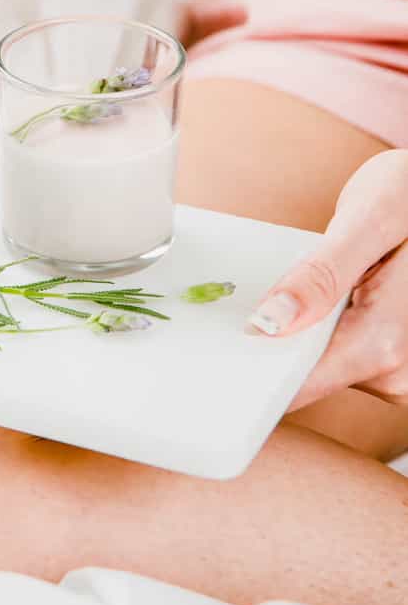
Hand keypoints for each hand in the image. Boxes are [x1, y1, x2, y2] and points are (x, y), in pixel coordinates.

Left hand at [247, 150, 407, 407]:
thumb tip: (272, 321)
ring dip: (297, 330)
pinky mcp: (386, 358)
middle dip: (273, 339)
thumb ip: (321, 273)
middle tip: (256, 298)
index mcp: (385, 343)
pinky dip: (315, 327)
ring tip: (299, 290)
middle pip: (305, 374)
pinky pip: (333, 352)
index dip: (252, 370)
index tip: (216, 352)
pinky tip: (316, 296)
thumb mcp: (370, 220)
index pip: (299, 384)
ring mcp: (393, 369)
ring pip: (318, 363)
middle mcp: (396, 371)